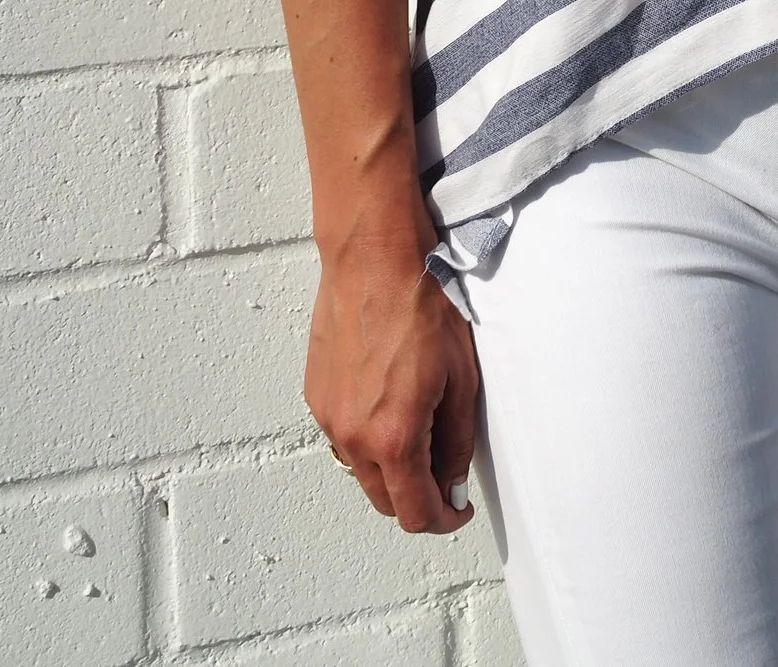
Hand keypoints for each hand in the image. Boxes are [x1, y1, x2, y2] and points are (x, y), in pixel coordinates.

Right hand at [304, 229, 481, 533]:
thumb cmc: (421, 305)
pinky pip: (343, 438)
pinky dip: (367, 440)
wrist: (373, 259)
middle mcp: (352, 436)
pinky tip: (390, 407)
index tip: (458, 509)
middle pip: (384, 500)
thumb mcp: (461, 377)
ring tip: (421, 433)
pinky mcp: (316, 394)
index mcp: (393, 437)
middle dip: (417, 498)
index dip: (443, 519)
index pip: (415, 512)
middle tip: (445, 475)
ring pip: (360, 471)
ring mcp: (328, 416)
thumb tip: (452, 480)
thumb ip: (456, 440)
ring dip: (390, 470)